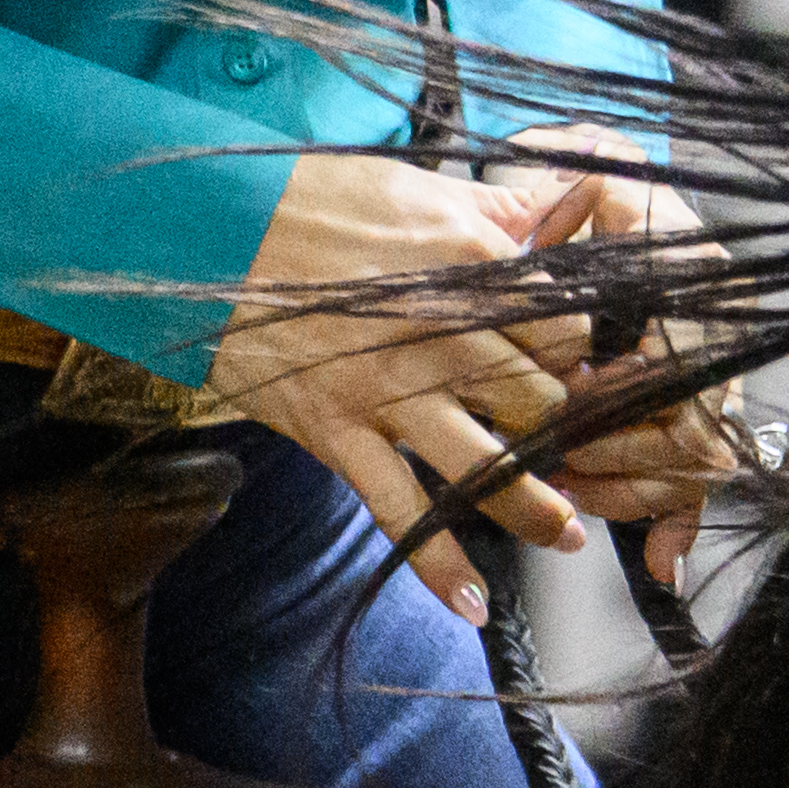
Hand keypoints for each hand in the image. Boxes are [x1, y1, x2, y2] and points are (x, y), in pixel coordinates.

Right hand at [211, 143, 730, 596]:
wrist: (199, 231)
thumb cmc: (308, 199)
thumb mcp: (414, 184)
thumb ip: (495, 210)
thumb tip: (564, 208)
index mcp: (471, 264)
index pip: (567, 326)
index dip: (585, 355)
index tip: (589, 372)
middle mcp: (445, 334)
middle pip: (542, 401)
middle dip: (570, 431)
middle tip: (587, 454)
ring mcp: (391, 392)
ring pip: (491, 466)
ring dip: (539, 509)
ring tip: (569, 534)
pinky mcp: (339, 433)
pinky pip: (402, 513)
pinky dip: (440, 565)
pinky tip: (473, 602)